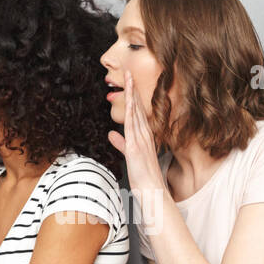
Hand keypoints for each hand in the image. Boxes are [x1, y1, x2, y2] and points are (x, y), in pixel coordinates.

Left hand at [107, 69, 166, 206]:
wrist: (151, 190)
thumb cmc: (143, 177)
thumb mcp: (129, 155)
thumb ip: (120, 143)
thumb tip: (112, 134)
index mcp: (143, 136)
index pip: (138, 112)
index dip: (133, 97)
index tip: (130, 83)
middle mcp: (144, 134)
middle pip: (138, 107)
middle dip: (133, 89)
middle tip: (129, 72)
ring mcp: (141, 139)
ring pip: (136, 111)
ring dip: (132, 94)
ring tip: (129, 78)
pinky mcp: (135, 146)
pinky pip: (132, 124)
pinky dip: (131, 110)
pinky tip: (128, 99)